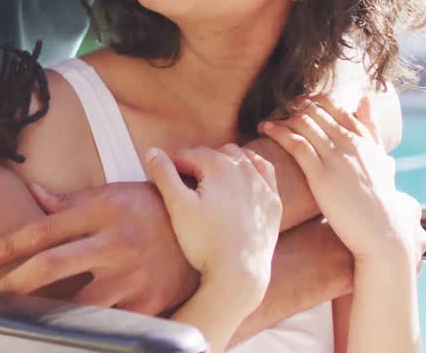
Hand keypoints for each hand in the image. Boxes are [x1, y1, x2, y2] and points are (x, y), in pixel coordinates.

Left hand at [0, 181, 199, 313]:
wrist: (209, 232)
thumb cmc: (152, 208)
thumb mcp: (113, 194)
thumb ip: (71, 201)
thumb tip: (33, 194)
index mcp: (103, 211)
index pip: (45, 229)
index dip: (9, 246)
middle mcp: (115, 243)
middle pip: (53, 265)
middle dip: (16, 282)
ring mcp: (133, 276)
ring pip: (78, 302)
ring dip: (46, 312)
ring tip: (24, 316)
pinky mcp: (149, 303)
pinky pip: (110, 323)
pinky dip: (87, 328)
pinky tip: (68, 330)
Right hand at [146, 144, 280, 306]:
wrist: (240, 273)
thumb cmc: (205, 241)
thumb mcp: (177, 206)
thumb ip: (164, 174)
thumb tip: (152, 151)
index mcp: (218, 165)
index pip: (188, 155)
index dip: (173, 165)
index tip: (166, 180)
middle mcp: (244, 169)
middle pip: (213, 153)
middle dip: (198, 162)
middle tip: (185, 184)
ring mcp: (262, 185)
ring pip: (240, 158)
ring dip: (224, 162)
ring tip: (210, 180)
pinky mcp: (273, 202)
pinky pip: (264, 172)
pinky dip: (252, 169)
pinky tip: (243, 178)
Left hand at [260, 97, 422, 263]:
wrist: (382, 232)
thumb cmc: (381, 200)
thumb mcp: (382, 159)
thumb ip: (372, 130)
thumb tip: (365, 99)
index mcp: (363, 138)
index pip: (334, 105)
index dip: (311, 101)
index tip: (295, 104)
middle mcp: (350, 143)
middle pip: (315, 110)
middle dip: (292, 106)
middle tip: (276, 111)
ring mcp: (336, 158)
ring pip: (303, 123)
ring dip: (281, 117)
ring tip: (267, 122)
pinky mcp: (322, 176)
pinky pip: (296, 144)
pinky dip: (278, 132)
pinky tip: (265, 129)